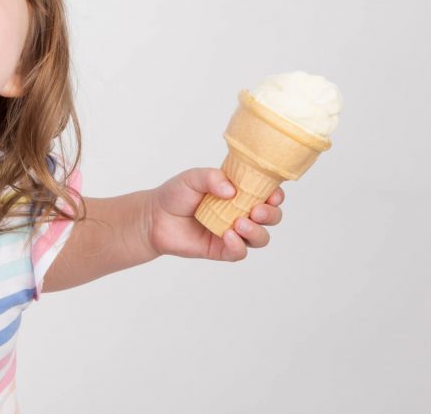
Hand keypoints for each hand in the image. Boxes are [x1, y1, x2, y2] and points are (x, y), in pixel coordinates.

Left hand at [145, 168, 283, 261]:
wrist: (154, 217)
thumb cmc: (176, 194)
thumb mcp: (192, 178)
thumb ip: (212, 178)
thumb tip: (232, 190)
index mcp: (240, 192)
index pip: (267, 194)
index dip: (276, 195)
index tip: (272, 194)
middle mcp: (241, 212)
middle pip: (271, 217)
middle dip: (271, 214)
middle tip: (256, 210)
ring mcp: (233, 232)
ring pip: (260, 238)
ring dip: (256, 231)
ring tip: (239, 223)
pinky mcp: (222, 249)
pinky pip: (240, 252)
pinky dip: (238, 245)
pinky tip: (228, 236)